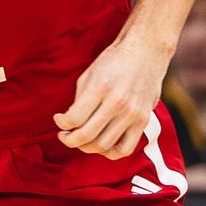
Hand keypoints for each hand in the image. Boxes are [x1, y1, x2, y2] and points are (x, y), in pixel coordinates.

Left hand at [55, 36, 167, 158]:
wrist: (147, 52)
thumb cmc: (114, 61)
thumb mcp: (90, 74)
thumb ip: (79, 101)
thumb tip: (69, 124)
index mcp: (101, 87)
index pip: (74, 119)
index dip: (61, 124)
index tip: (58, 120)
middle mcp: (118, 103)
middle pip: (87, 136)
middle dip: (70, 140)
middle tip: (65, 136)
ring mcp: (132, 114)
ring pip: (103, 146)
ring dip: (86, 147)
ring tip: (81, 141)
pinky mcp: (143, 121)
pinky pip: (125, 149)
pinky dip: (110, 153)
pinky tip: (101, 145)